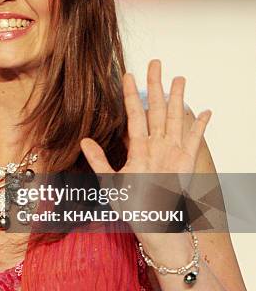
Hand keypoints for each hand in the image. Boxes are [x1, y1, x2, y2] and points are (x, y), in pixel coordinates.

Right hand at [80, 59, 211, 240]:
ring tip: (180, 77)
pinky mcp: (188, 162)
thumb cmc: (133, 206)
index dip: (130, 92)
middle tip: (156, 63)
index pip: (134, 114)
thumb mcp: (111, 183)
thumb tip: (85, 140)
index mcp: (138, 149)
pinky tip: (206, 111)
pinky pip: (196, 139)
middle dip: (155, 84)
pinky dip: (201, 125)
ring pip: (176, 118)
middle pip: (156, 109)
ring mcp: (174, 153)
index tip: (128, 73)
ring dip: (179, 97)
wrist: (159, 227)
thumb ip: (99, 160)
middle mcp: (158, 146)